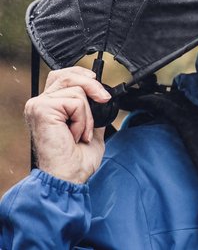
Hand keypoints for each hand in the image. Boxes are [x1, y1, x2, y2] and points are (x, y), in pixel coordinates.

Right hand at [24, 66, 110, 183]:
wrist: (68, 177)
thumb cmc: (76, 160)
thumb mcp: (91, 128)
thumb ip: (93, 111)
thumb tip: (103, 97)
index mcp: (49, 106)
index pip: (63, 75)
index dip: (84, 76)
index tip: (99, 90)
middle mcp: (40, 103)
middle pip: (69, 75)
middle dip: (93, 86)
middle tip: (103, 100)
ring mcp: (38, 105)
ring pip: (77, 90)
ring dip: (88, 114)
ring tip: (81, 132)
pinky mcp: (41, 109)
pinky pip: (76, 102)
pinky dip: (82, 119)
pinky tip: (75, 135)